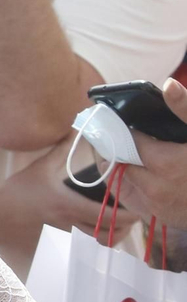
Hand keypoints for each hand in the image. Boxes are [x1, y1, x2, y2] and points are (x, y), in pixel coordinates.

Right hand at [0, 140, 135, 270]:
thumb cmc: (18, 190)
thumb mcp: (42, 167)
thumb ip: (64, 149)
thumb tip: (80, 127)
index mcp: (69, 206)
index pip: (110, 217)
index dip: (130, 214)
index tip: (137, 204)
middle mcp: (70, 225)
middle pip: (111, 236)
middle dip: (125, 227)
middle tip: (130, 212)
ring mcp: (64, 238)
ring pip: (99, 244)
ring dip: (111, 234)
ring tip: (115, 221)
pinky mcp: (58, 245)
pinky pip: (85, 246)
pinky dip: (95, 240)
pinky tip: (95, 229)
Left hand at [120, 79, 186, 228]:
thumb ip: (185, 109)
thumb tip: (169, 85)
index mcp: (166, 163)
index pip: (130, 139)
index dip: (126, 128)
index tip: (123, 120)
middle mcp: (155, 187)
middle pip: (120, 160)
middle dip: (121, 147)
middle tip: (124, 135)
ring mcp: (154, 204)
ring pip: (123, 178)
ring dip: (124, 164)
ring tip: (132, 150)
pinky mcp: (157, 216)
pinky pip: (131, 196)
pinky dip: (132, 182)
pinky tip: (141, 169)